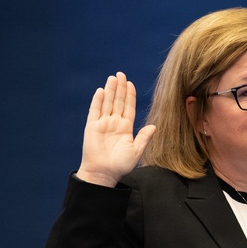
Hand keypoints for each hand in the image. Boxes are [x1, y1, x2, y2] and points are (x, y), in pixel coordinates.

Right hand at [76, 72, 156, 187]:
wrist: (104, 173)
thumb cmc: (120, 165)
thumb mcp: (136, 151)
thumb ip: (144, 137)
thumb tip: (154, 126)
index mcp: (126, 128)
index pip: (128, 107)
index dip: (129, 95)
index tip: (130, 83)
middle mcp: (114, 123)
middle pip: (117, 102)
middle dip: (120, 88)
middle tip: (121, 74)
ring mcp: (103, 124)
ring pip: (107, 103)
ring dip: (110, 90)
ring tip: (113, 78)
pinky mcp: (92, 127)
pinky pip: (95, 111)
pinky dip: (98, 101)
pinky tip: (101, 90)